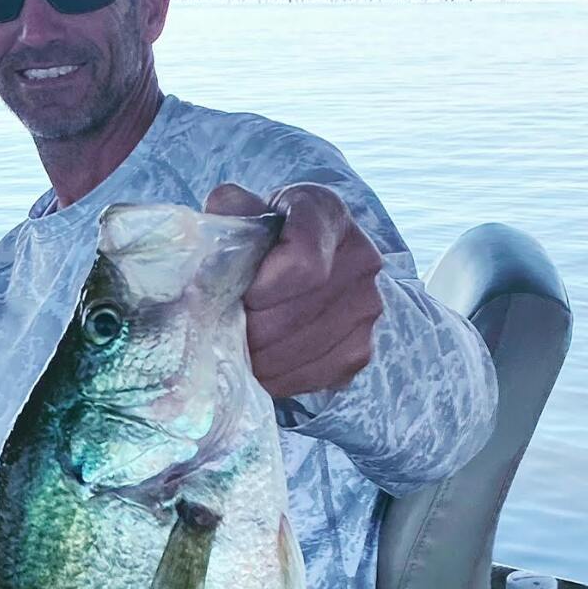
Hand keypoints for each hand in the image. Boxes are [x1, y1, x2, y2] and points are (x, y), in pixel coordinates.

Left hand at [204, 183, 383, 396]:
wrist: (306, 263)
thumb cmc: (267, 236)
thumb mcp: (247, 211)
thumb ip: (232, 209)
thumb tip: (220, 212)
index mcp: (328, 214)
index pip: (303, 263)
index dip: (262, 290)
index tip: (239, 297)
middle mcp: (361, 259)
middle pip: (298, 314)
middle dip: (252, 330)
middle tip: (222, 334)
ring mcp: (367, 308)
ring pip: (303, 350)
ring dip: (261, 360)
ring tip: (235, 352)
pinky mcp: (361, 350)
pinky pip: (314, 375)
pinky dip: (279, 379)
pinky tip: (259, 367)